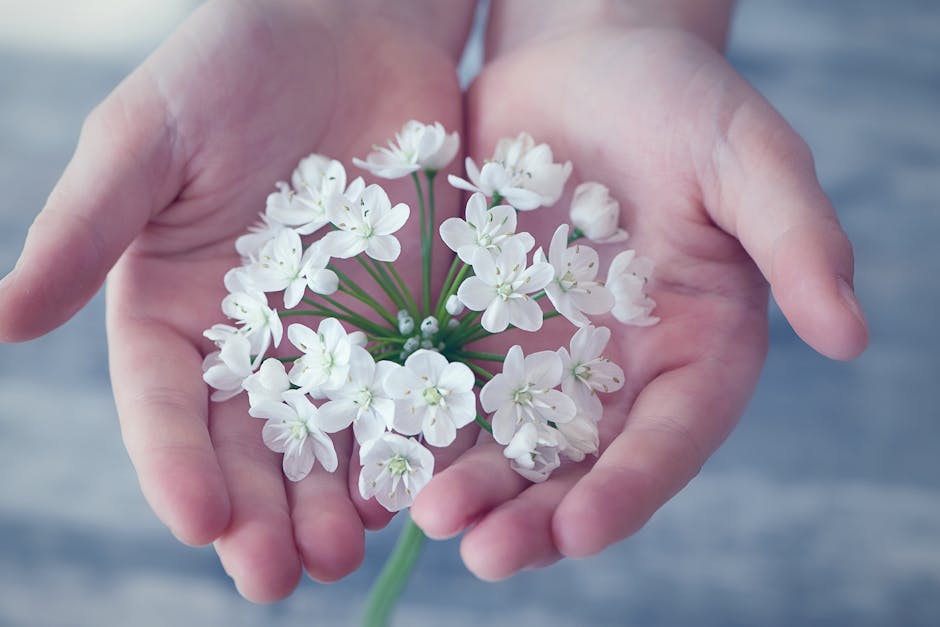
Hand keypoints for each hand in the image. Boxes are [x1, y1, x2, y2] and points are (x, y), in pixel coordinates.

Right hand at [0, 0, 473, 600]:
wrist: (352, 26)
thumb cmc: (233, 64)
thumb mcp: (149, 136)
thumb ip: (86, 227)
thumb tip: (0, 323)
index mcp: (174, 309)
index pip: (165, 406)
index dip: (175, 467)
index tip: (200, 522)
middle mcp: (253, 338)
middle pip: (249, 444)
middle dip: (261, 513)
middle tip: (277, 578)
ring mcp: (336, 333)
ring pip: (331, 437)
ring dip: (333, 500)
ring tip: (344, 552)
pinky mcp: (408, 315)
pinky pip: (411, 391)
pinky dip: (411, 442)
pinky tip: (420, 486)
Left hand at [410, 3, 868, 579]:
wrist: (583, 63)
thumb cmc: (679, 101)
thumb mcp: (745, 156)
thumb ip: (795, 237)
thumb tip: (851, 332)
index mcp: (694, 349)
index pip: (668, 438)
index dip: (628, 489)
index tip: (580, 530)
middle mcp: (617, 370)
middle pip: (580, 465)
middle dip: (536, 516)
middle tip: (486, 553)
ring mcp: (541, 354)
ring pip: (507, 441)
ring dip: (472, 486)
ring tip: (428, 515)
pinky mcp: (478, 324)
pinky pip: (447, 385)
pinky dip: (421, 422)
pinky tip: (383, 453)